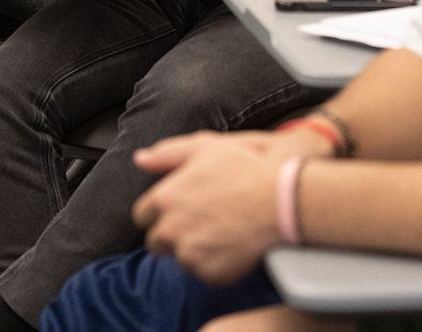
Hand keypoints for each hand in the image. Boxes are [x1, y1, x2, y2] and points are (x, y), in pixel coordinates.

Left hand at [131, 130, 302, 283]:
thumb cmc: (245, 170)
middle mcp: (170, 230)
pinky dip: (213, 262)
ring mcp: (189, 255)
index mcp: (164, 199)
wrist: (281, 202)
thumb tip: (140, 159)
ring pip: (180, 258)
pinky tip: (231, 243)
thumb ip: (167, 153)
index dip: (160, 211)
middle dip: (172, 233)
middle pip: (156, 241)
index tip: (179, 208)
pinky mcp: (209, 274)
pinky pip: (203, 272)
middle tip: (200, 220)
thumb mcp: (204, 147)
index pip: (142, 215)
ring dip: (193, 248)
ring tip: (220, 229)